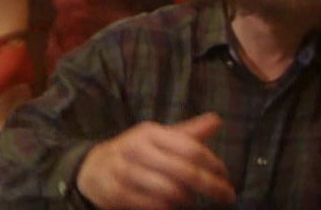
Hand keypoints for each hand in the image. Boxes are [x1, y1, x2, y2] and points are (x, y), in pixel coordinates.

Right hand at [76, 112, 234, 209]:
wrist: (93, 168)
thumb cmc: (135, 153)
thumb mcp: (157, 138)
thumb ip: (187, 133)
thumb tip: (217, 120)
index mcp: (149, 132)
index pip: (190, 148)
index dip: (213, 164)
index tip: (226, 176)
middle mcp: (135, 148)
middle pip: (184, 171)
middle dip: (211, 186)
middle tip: (227, 196)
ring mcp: (124, 172)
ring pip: (171, 191)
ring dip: (190, 200)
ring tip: (194, 201)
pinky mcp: (116, 193)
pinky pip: (154, 206)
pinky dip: (170, 209)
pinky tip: (176, 207)